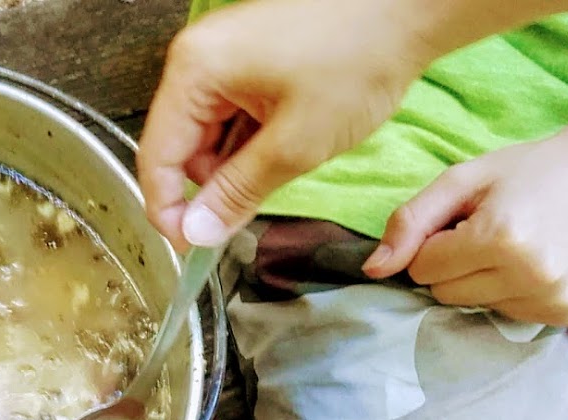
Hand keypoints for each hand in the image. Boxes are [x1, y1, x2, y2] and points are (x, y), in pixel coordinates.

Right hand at [138, 0, 432, 251]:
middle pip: (181, 146)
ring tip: (287, 161)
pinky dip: (254, 140)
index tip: (192, 247)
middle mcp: (198, 58)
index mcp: (195, 71)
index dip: (169, 210)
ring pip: (209, 135)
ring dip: (238, 163)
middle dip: (212, 184)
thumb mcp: (295, 144)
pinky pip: (232, 114)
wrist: (411, 7)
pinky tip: (289, 142)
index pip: (157, 157)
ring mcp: (223, 55)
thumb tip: (197, 233)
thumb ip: (237, 193)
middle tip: (251, 209)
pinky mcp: (249, 58)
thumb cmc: (359, 57)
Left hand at [363, 125, 567, 326]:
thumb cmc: (528, 171)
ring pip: (476, 307)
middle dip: (455, 265)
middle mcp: (531, 274)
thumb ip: (410, 222)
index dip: (434, 244)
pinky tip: (535, 263)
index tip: (462, 223)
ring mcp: (554, 298)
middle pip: (445, 294)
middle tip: (488, 231)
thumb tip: (372, 270)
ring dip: (483, 280)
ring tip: (516, 244)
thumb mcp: (463, 180)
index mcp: (499, 237)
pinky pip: (510, 316)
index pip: (423, 269)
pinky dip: (512, 293)